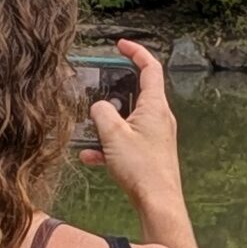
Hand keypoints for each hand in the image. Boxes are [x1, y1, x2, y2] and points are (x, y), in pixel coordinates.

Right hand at [80, 40, 184, 215]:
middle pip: (136, 92)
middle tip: (96, 87)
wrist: (158, 202)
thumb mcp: (113, 134)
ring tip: (87, 131)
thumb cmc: (142, 168)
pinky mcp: (150, 152)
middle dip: (113, 91)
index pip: (150, 67)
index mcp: (156, 105)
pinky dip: (109, 145)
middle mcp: (159, 117)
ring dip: (106, 124)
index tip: (120, 45)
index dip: (136, 52)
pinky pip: (126, 141)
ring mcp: (156, 135)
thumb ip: (101, 112)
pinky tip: (91, 157)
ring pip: (127, 119)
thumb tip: (98, 107)